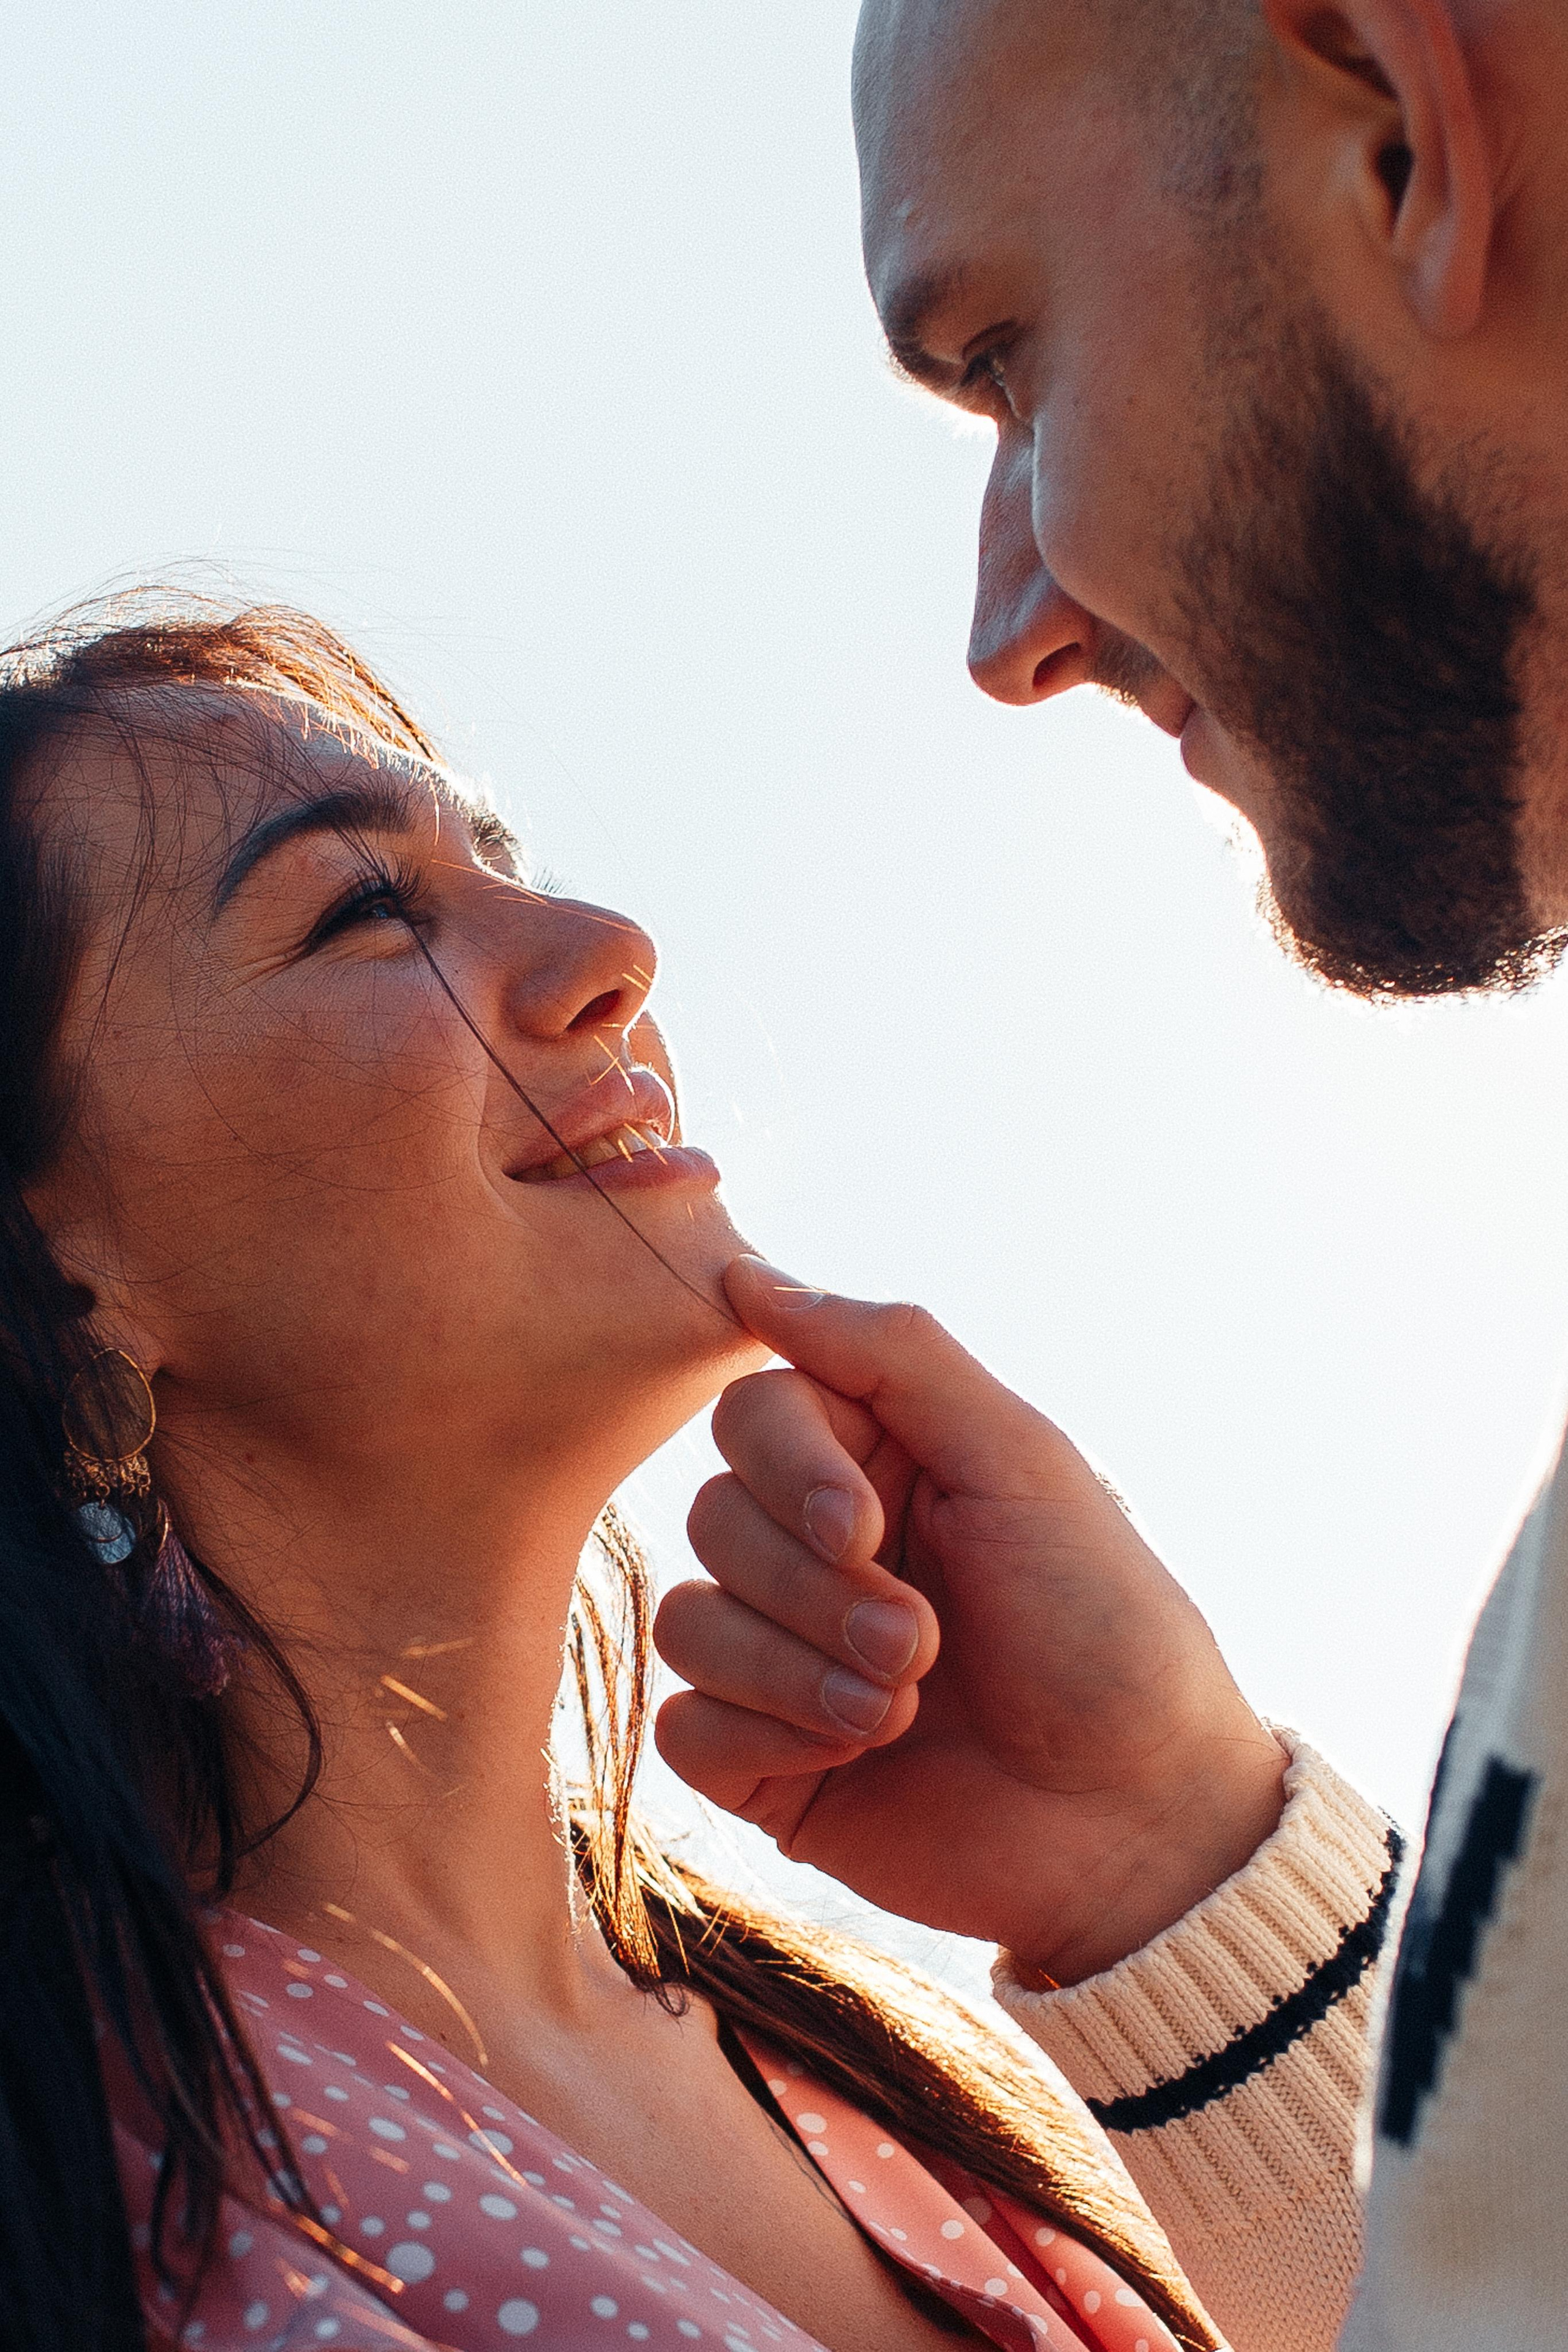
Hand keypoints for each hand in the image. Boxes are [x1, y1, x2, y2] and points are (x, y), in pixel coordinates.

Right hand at [654, 1257, 1286, 1984]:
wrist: (1137, 1821)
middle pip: (713, 1517)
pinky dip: (760, 1737)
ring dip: (796, 1670)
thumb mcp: (1019, 1461)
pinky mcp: (762, 1760)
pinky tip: (852, 1756)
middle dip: (814, 1589)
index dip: (790, 1471)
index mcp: (878, 1465)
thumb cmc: (1103, 1627)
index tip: (866, 1529)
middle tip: (924, 1643)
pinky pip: (681, 1725)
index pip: (753, 1416)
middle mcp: (819, 1550)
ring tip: (899, 1708)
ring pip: (688, 1621)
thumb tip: (751, 1276)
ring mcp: (783, 1657)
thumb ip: (891, 1353)